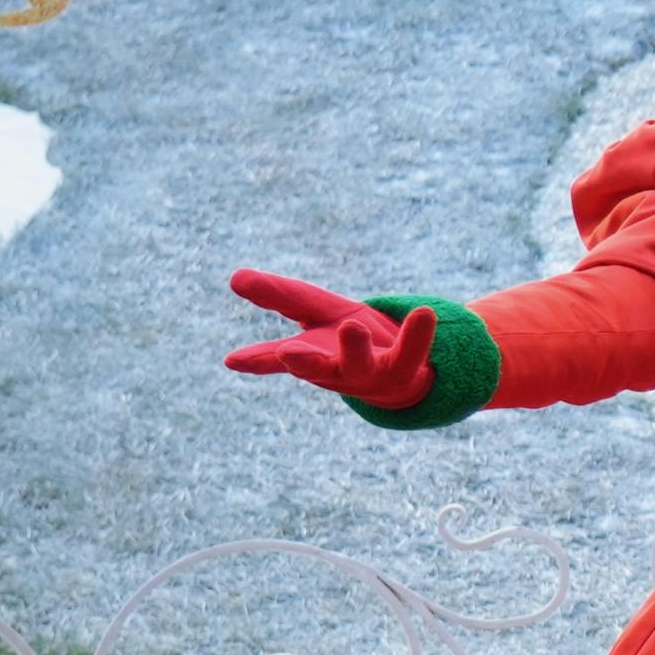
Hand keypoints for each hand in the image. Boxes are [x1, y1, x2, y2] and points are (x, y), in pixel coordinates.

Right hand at [222, 268, 433, 408]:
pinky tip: (423, 313)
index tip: (232, 362)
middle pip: (318, 367)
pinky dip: (417, 334)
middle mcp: (336, 369)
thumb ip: (282, 296)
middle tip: (289, 354)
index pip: (280, 353)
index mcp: (310, 355)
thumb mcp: (318, 313)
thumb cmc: (349, 342)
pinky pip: (411, 351)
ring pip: (362, 364)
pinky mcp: (404, 367)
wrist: (401, 377)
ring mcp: (369, 371)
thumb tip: (235, 277)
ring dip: (355, 348)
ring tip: (352, 327)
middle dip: (304, 362)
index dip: (258, 359)